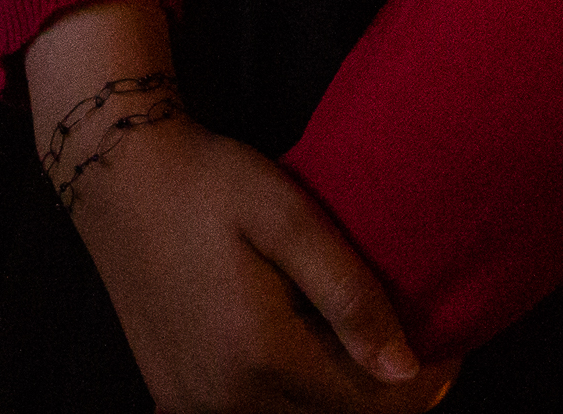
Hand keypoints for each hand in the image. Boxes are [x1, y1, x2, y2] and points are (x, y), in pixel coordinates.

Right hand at [72, 117, 450, 412]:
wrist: (113, 172)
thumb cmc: (205, 181)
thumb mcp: (286, 215)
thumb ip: (347, 292)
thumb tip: (405, 370)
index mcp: (260, 354)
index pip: (378, 404)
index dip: (429, 378)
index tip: (449, 337)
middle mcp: (225, 397)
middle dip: (384, 389)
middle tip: (406, 333)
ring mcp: (195, 403)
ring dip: (336, 394)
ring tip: (350, 336)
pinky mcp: (175, 396)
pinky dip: (290, 394)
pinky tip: (296, 346)